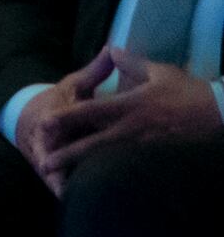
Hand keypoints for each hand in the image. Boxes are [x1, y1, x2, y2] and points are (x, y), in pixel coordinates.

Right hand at [11, 69, 86, 192]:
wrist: (28, 118)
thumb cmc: (58, 100)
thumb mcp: (73, 83)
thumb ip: (95, 71)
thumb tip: (111, 49)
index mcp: (55, 112)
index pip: (58, 117)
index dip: (58, 122)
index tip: (57, 128)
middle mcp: (47, 135)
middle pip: (51, 147)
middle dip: (56, 158)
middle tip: (62, 168)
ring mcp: (45, 154)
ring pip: (52, 167)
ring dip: (59, 178)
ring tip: (68, 191)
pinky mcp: (47, 169)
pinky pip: (54, 181)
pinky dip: (60, 189)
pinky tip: (69, 198)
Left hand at [29, 47, 219, 186]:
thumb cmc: (193, 95)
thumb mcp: (163, 73)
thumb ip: (133, 63)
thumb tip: (112, 49)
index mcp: (130, 105)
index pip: (90, 112)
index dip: (65, 118)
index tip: (43, 124)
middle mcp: (132, 129)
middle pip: (91, 145)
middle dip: (66, 155)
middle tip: (43, 163)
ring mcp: (143, 149)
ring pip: (105, 162)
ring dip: (82, 171)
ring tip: (61, 182)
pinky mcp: (154, 162)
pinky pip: (125, 172)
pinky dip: (107, 179)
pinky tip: (95, 187)